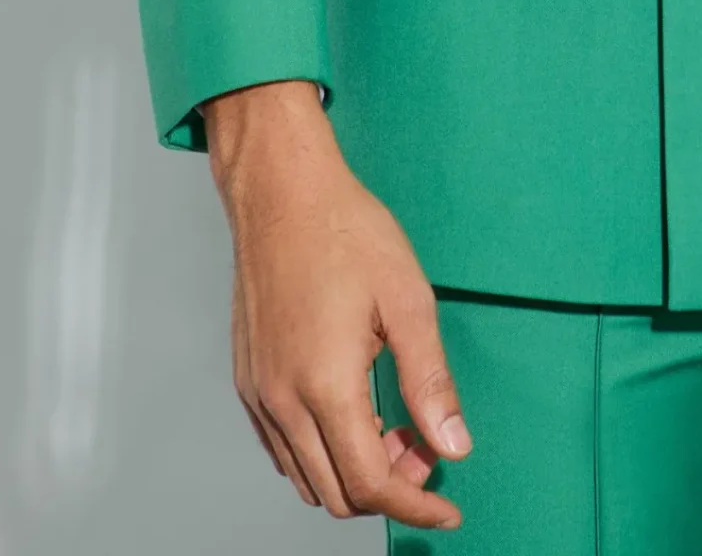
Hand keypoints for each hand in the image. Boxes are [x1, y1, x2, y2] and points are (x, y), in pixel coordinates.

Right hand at [203, 79, 469, 529]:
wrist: (281, 191)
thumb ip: (430, 381)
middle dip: (389, 490)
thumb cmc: (344, 231)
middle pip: (336, 493)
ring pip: (305, 476)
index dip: (416, 506)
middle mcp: (283, 400)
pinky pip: (282, 448)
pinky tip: (353, 416)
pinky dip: (321, 454)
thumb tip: (453, 446)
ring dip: (353, 474)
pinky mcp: (248, 379)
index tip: (447, 509)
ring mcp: (259, 393)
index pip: (371, 483)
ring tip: (395, 432)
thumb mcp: (407, 300)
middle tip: (426, 452)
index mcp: (325, 385)